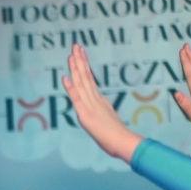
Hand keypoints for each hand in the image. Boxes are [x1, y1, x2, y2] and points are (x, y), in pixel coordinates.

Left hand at [61, 44, 140, 161]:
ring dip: (75, 68)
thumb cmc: (118, 138)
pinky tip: (65, 77)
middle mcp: (95, 100)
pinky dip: (70, 87)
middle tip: (76, 45)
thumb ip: (105, 111)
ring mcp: (91, 106)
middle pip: (86, 77)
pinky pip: (77, 99)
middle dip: (80, 60)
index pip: (89, 79)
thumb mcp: (108, 121)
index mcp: (99, 101)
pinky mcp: (86, 115)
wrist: (124, 145)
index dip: (84, 66)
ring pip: (82, 83)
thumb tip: (103, 106)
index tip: (80, 53)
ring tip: (71, 53)